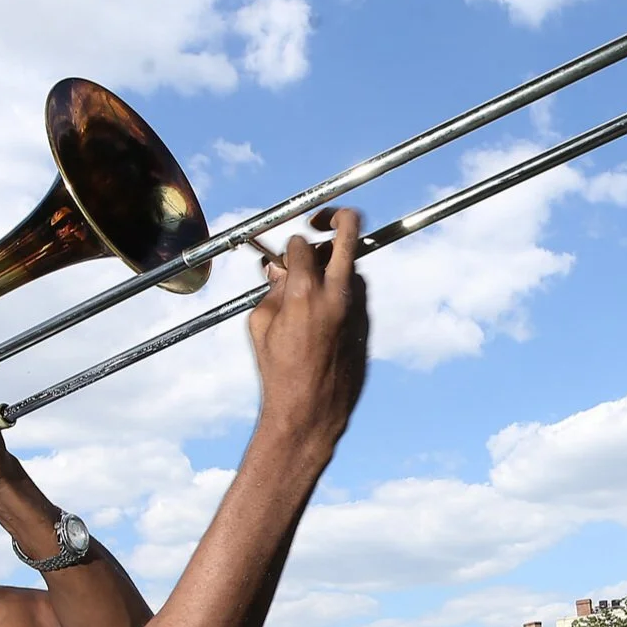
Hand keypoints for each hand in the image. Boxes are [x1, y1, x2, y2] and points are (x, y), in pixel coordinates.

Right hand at [245, 207, 368, 456]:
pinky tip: (322, 313)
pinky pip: (355, 294)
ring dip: (334, 266)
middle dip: (336, 215)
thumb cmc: (279, 372)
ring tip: (312, 287)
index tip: (286, 255)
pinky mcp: (366, 323)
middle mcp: (336, 293)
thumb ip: (271, 289)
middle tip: (321, 220)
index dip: (290, 246)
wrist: (312, 410)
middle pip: (349, 230)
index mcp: (304, 292)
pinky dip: (340, 293)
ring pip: (352, 266)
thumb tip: (277, 267)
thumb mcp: (259, 326)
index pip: (301, 242)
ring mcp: (357, 307)